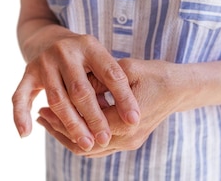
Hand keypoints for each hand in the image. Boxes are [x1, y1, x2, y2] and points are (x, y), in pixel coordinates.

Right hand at [12, 29, 139, 151]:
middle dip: (94, 118)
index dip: (123, 98)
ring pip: (57, 98)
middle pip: (80, 90)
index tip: (134, 121)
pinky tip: (25, 134)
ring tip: (85, 144)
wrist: (47, 37)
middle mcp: (65, 51)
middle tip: (105, 139)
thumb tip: (125, 119)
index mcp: (89, 45)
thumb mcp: (99, 59)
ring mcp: (44, 61)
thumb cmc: (83, 57)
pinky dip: (20, 115)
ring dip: (71, 124)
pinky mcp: (28, 71)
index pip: (110, 73)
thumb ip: (109, 82)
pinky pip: (20, 96)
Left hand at [37, 58, 185, 156]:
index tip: (45, 104)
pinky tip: (65, 125)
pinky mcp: (128, 143)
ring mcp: (128, 144)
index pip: (86, 125)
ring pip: (90, 150)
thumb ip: (100, 79)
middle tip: (41, 114)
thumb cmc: (153, 74)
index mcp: (126, 121)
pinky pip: (98, 149)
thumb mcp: (126, 70)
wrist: (178, 89)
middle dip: (60, 129)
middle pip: (85, 142)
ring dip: (67, 136)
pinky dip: (80, 138)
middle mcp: (127, 139)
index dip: (63, 117)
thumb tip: (75, 84)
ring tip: (48, 121)